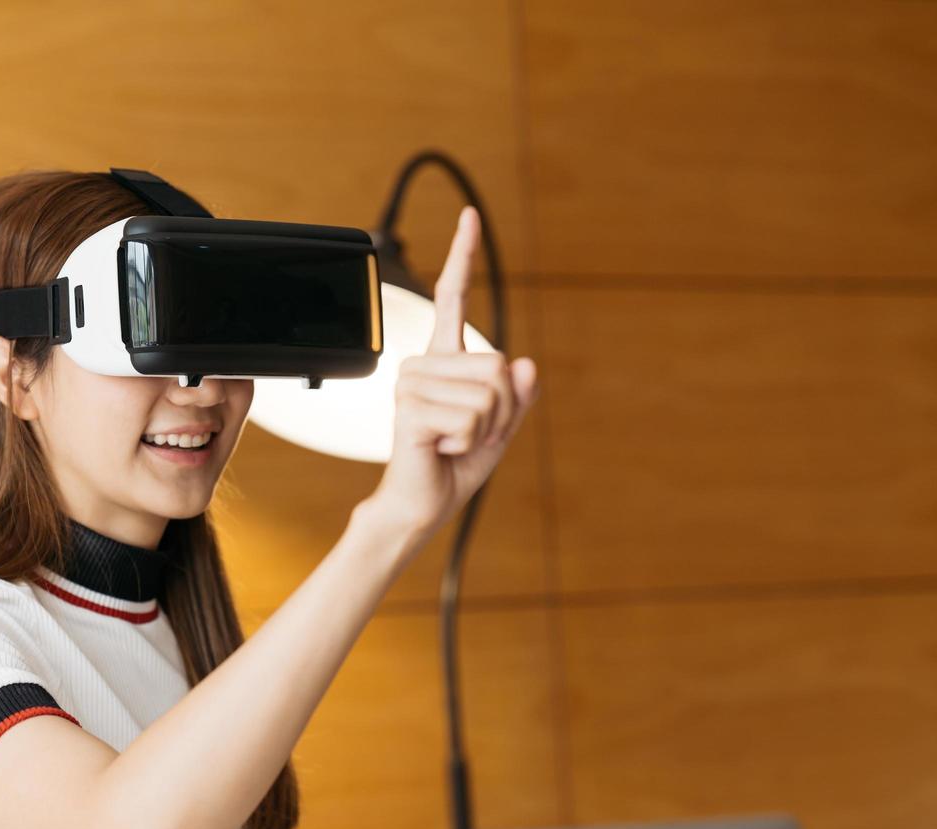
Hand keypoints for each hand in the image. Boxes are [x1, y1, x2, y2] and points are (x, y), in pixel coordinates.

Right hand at [364, 205, 540, 539]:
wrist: (420, 505)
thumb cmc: (453, 466)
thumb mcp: (500, 430)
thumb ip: (516, 398)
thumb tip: (526, 365)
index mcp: (445, 361)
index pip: (454, 297)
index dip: (463, 255)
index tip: (469, 215)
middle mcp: (425, 364)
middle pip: (499, 366)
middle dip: (500, 411)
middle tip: (465, 434)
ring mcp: (413, 384)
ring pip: (489, 393)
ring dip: (484, 429)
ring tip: (450, 442)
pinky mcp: (410, 408)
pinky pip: (472, 417)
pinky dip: (468, 441)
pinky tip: (440, 449)